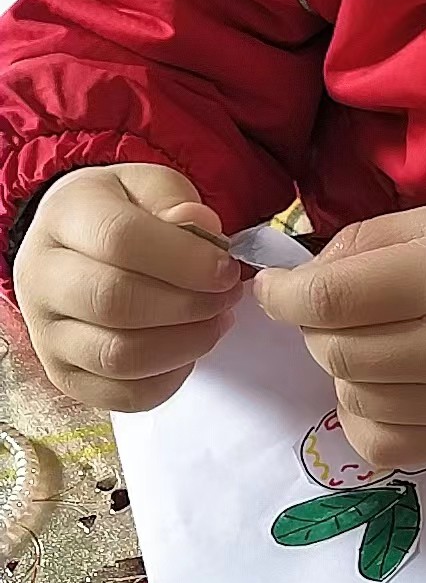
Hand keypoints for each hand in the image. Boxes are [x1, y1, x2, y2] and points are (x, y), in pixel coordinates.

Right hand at [14, 163, 240, 410]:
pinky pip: (123, 396)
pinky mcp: (65, 376)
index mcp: (63, 218)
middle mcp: (42, 277)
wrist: (77, 245)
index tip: (225, 269)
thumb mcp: (149, 187)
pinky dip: (169, 380)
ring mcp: (47, 334)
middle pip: (115, 303)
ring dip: (185, 344)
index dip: (184, 260)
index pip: (119, 240)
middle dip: (189, 304)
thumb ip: (174, 201)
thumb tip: (198, 226)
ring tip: (215, 321)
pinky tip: (189, 350)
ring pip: (119, 357)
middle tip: (227, 296)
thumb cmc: (122, 213)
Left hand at [255, 199, 425, 469]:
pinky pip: (386, 445)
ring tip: (371, 341)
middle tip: (336, 307)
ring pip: (353, 398)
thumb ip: (375, 239)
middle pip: (336, 351)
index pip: (332, 298)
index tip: (272, 288)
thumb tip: (305, 276)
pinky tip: (381, 389)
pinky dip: (363, 418)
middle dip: (313, 328)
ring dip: (339, 369)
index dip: (283, 296)